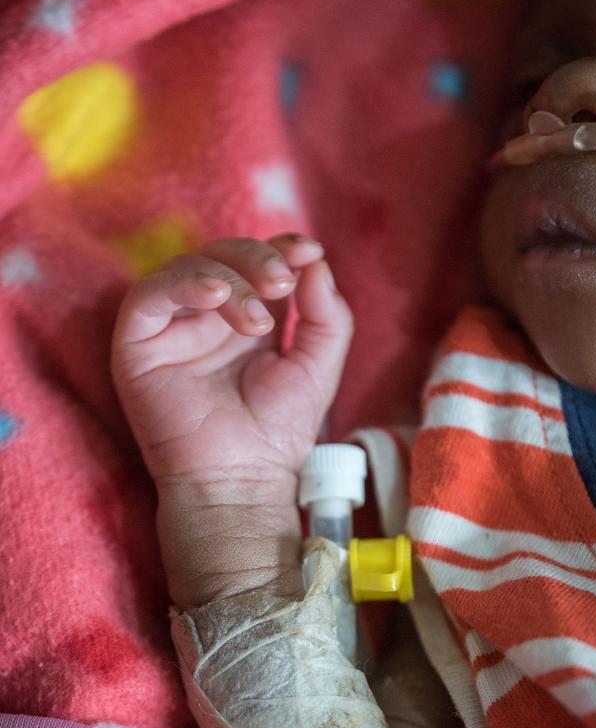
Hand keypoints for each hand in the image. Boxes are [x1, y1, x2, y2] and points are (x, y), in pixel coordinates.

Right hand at [111, 234, 352, 486]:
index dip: (281, 247)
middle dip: (258, 258)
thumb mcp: (319, 365)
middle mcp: (207, 317)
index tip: (309, 251)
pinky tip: (215, 295)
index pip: (257, 262)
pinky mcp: (137, 344)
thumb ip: (326, 314)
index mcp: (248, 318)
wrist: (241, 480)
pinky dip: (182, 283)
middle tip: (282, 282)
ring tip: (257, 318)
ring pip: (189, 267)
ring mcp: (172, 328)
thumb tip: (315, 261)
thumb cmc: (277, 432)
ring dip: (230, 277)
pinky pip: (148, 295)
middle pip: (223, 255)